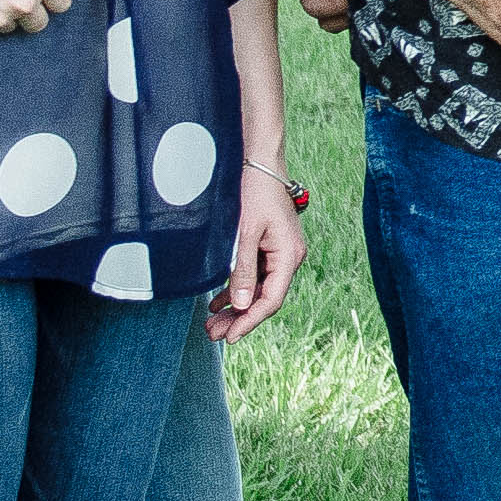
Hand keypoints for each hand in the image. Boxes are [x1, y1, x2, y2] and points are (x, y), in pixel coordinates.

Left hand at [207, 158, 304, 340]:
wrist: (260, 163)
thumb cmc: (254, 192)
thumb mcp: (245, 232)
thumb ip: (243, 269)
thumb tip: (241, 305)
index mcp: (288, 256)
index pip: (271, 299)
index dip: (250, 320)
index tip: (230, 337)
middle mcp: (288, 258)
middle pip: (264, 298)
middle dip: (238, 318)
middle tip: (212, 334)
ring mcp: (278, 254)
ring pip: (257, 289)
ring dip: (235, 307)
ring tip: (211, 324)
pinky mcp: (268, 247)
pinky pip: (254, 276)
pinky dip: (236, 290)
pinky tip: (218, 302)